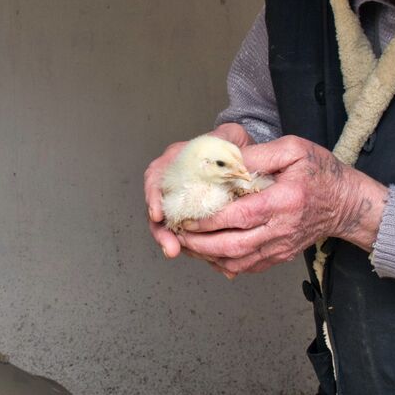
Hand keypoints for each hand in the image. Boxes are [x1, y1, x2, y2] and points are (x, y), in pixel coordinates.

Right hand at [144, 123, 253, 258]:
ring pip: (169, 224)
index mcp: (175, 161)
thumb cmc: (231, 145)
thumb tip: (234, 152)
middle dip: (161, 230)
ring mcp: (180, 201)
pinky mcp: (191, 216)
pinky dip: (193, 246)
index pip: (156, 177)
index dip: (154, 197)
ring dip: (172, 241)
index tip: (158, 214)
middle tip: (170, 247)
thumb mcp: (229, 136)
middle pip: (157, 207)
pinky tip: (205, 257)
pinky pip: (186, 233)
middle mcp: (173, 182)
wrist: (239, 157)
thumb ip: (226, 139)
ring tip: (176, 253)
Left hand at [176, 135, 387, 275]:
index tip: (187, 216)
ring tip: (187, 242)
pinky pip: (247, 267)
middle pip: (233, 246)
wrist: (347, 204)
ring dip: (208, 256)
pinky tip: (208, 251)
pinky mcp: (280, 256)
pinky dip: (223, 262)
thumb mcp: (294, 150)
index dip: (210, 220)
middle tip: (178, 232)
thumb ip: (259, 154)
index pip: (240, 216)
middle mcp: (281, 230)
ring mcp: (280, 247)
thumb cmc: (321, 173)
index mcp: (284, 201)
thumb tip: (226, 160)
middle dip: (200, 243)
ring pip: (237, 261)